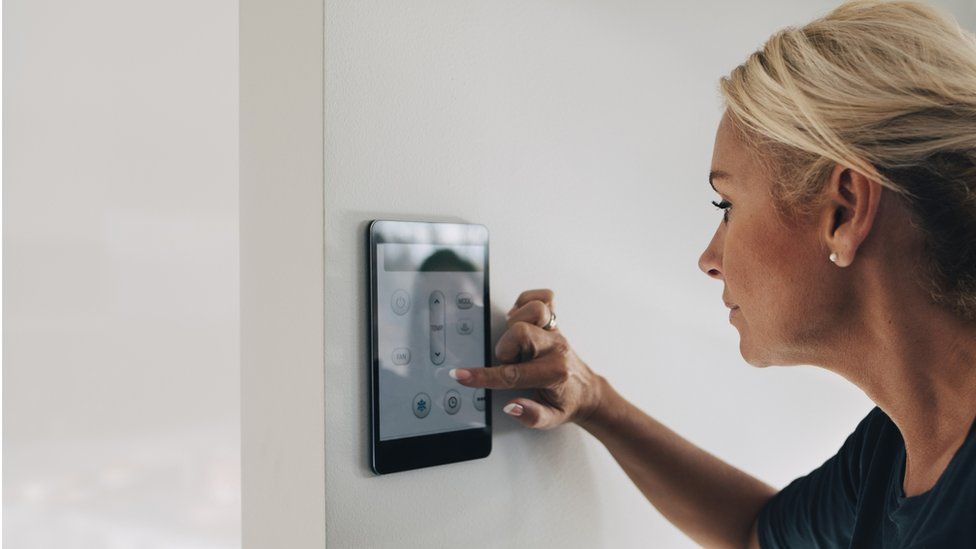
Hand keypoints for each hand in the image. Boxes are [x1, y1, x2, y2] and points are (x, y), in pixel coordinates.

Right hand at [450, 289, 604, 428]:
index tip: (463, 376)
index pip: (512, 374)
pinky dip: (528, 302)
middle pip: (521, 332)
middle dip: (505, 348)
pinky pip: (545, 298)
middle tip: (507, 361)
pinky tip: (520, 318)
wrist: (586, 392)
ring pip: (535, 310)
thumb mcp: (551, 419)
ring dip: (516, 322)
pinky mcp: (555, 323)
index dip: (483, 376)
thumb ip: (531, 416)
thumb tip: (511, 406)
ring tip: (514, 340)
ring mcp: (556, 332)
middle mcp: (556, 348)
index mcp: (553, 373)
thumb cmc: (566, 402)